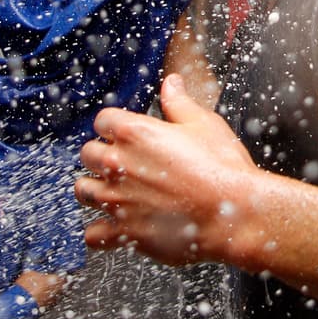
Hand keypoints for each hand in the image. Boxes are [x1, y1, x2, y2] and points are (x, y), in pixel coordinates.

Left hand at [76, 73, 262, 265]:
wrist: (233, 213)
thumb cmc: (222, 169)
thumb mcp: (203, 124)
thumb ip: (179, 102)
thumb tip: (172, 84)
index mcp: (134, 132)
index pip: (102, 120)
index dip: (114, 125)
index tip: (123, 133)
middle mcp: (118, 164)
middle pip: (88, 154)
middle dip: (102, 156)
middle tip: (123, 163)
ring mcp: (117, 200)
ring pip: (83, 191)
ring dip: (95, 189)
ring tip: (114, 192)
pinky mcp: (123, 232)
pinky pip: (92, 234)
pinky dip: (100, 232)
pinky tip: (113, 227)